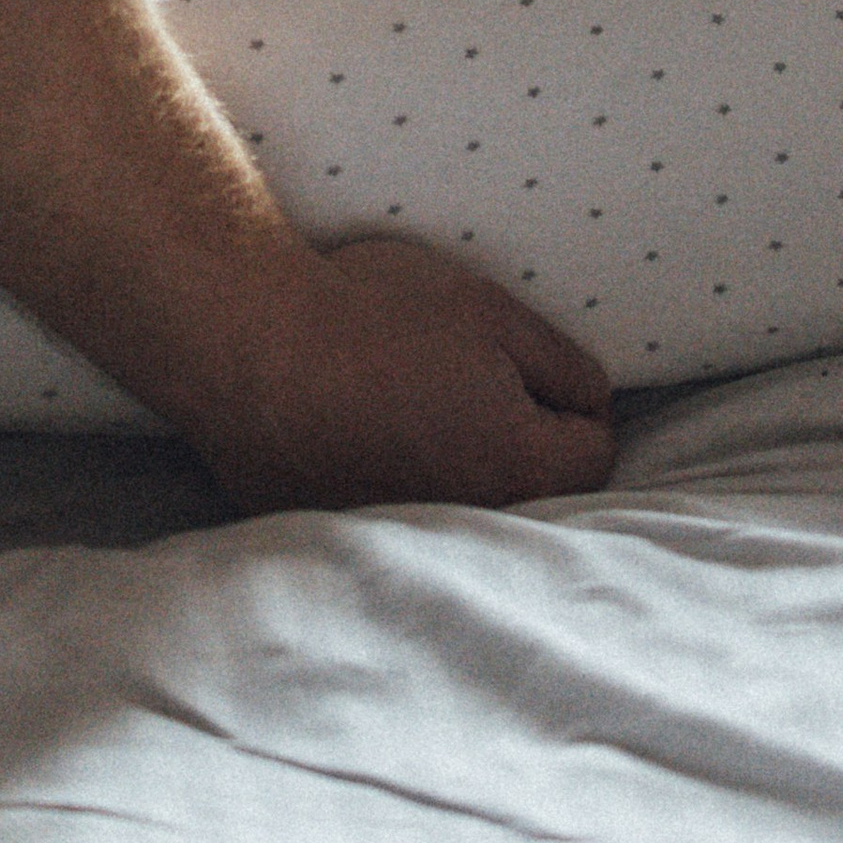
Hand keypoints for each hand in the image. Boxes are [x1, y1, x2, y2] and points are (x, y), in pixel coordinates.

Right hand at [185, 235, 614, 515]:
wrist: (249, 338)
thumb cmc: (373, 314)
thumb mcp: (492, 311)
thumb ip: (564, 364)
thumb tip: (593, 400)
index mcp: (516, 466)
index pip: (594, 452)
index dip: (576, 400)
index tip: (534, 368)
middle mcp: (466, 518)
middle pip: (529, 487)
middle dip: (519, 436)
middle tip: (474, 376)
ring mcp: (399, 532)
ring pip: (463, 501)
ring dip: (455, 459)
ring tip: (414, 396)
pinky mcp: (338, 529)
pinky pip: (392, 510)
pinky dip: (390, 474)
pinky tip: (362, 425)